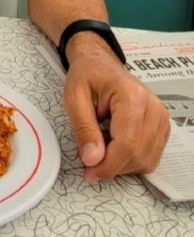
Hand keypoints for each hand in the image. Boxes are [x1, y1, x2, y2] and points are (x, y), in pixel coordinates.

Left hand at [63, 50, 169, 180]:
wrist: (101, 65)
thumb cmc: (88, 76)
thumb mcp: (74, 98)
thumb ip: (84, 129)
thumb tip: (92, 159)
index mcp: (132, 97)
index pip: (127, 144)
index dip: (107, 165)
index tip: (89, 172)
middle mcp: (153, 108)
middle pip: (138, 156)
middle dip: (111, 167)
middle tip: (89, 160)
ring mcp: (161, 118)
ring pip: (146, 161)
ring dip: (121, 164)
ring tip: (102, 144)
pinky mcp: (161, 127)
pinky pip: (149, 157)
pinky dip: (130, 159)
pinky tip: (114, 145)